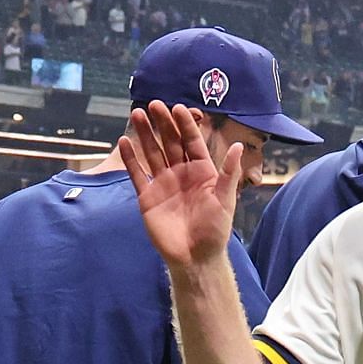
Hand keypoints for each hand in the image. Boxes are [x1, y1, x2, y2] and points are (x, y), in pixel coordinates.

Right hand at [120, 101, 242, 270]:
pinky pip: (137, 173)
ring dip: (145, 134)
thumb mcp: (225, 199)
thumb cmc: (214, 231)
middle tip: (153, 105)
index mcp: (202, 172)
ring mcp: (164, 183)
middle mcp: (182, 173)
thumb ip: (228, 173)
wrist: (194, 257)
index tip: (177, 108)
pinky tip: (123, 141)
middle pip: (170, 142)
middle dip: (163, 124)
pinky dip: (130, 158)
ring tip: (137, 114)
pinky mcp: (148, 196)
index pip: (192, 142)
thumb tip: (238, 146)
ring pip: (153, 153)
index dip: (185, 125)